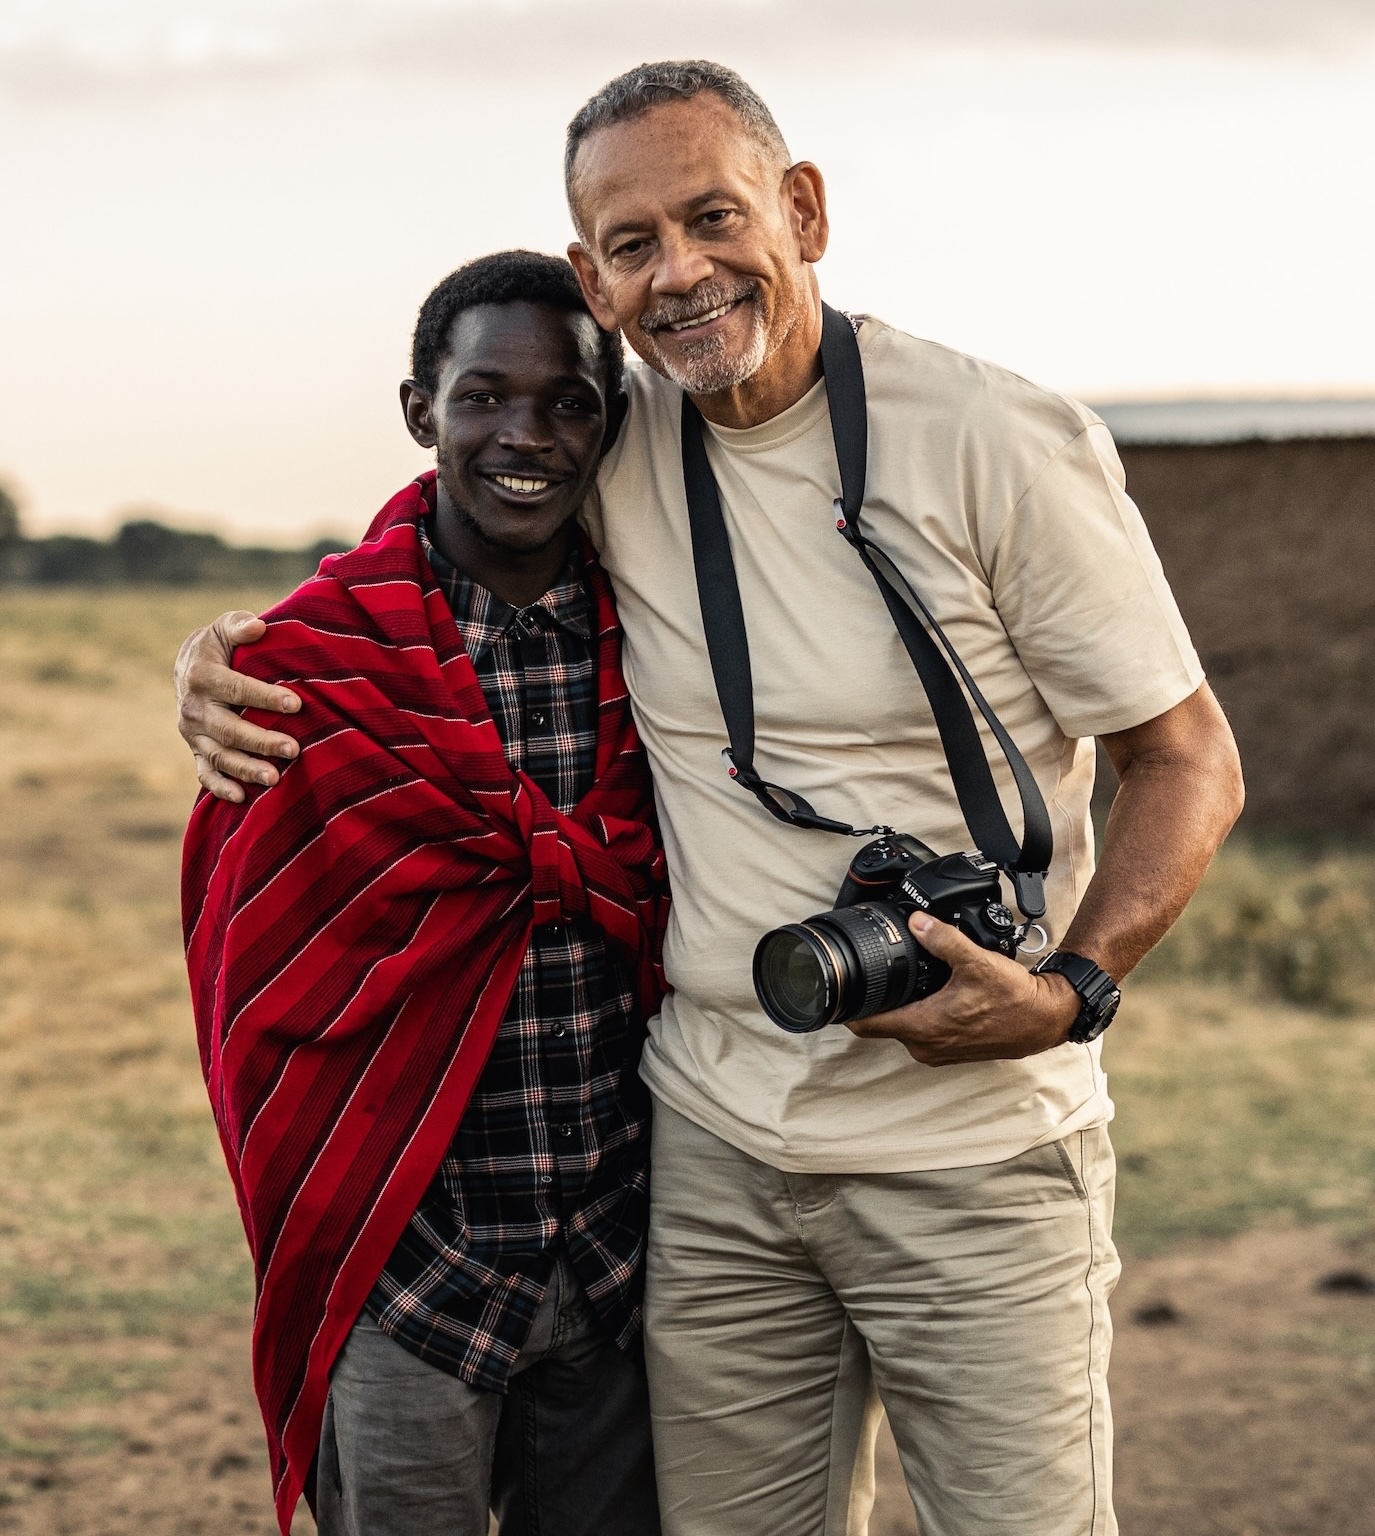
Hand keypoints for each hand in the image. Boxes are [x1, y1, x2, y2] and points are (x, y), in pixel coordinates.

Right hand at [173, 611, 300, 801]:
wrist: (189, 666)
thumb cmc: (220, 646)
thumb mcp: (225, 627)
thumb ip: (240, 625)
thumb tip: (258, 626)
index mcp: (201, 676)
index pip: (236, 689)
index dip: (265, 697)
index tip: (296, 704)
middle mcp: (193, 708)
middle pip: (228, 729)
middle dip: (261, 741)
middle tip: (293, 748)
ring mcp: (193, 733)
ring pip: (219, 755)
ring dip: (246, 768)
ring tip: (276, 778)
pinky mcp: (195, 749)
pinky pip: (204, 773)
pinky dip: (220, 787)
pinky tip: (242, 798)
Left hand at [847, 911, 1079, 1065]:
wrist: (1045, 1019)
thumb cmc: (1014, 999)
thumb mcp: (977, 961)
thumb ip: (943, 940)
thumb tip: (917, 921)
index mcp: (924, 1027)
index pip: (866, 1025)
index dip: (847, 1008)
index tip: (839, 991)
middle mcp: (925, 1046)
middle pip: (880, 1024)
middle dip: (874, 1002)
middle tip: (873, 975)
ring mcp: (938, 1051)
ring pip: (901, 1028)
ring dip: (898, 1008)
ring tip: (900, 981)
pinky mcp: (950, 1050)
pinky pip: (920, 1032)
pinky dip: (917, 1015)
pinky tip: (927, 994)